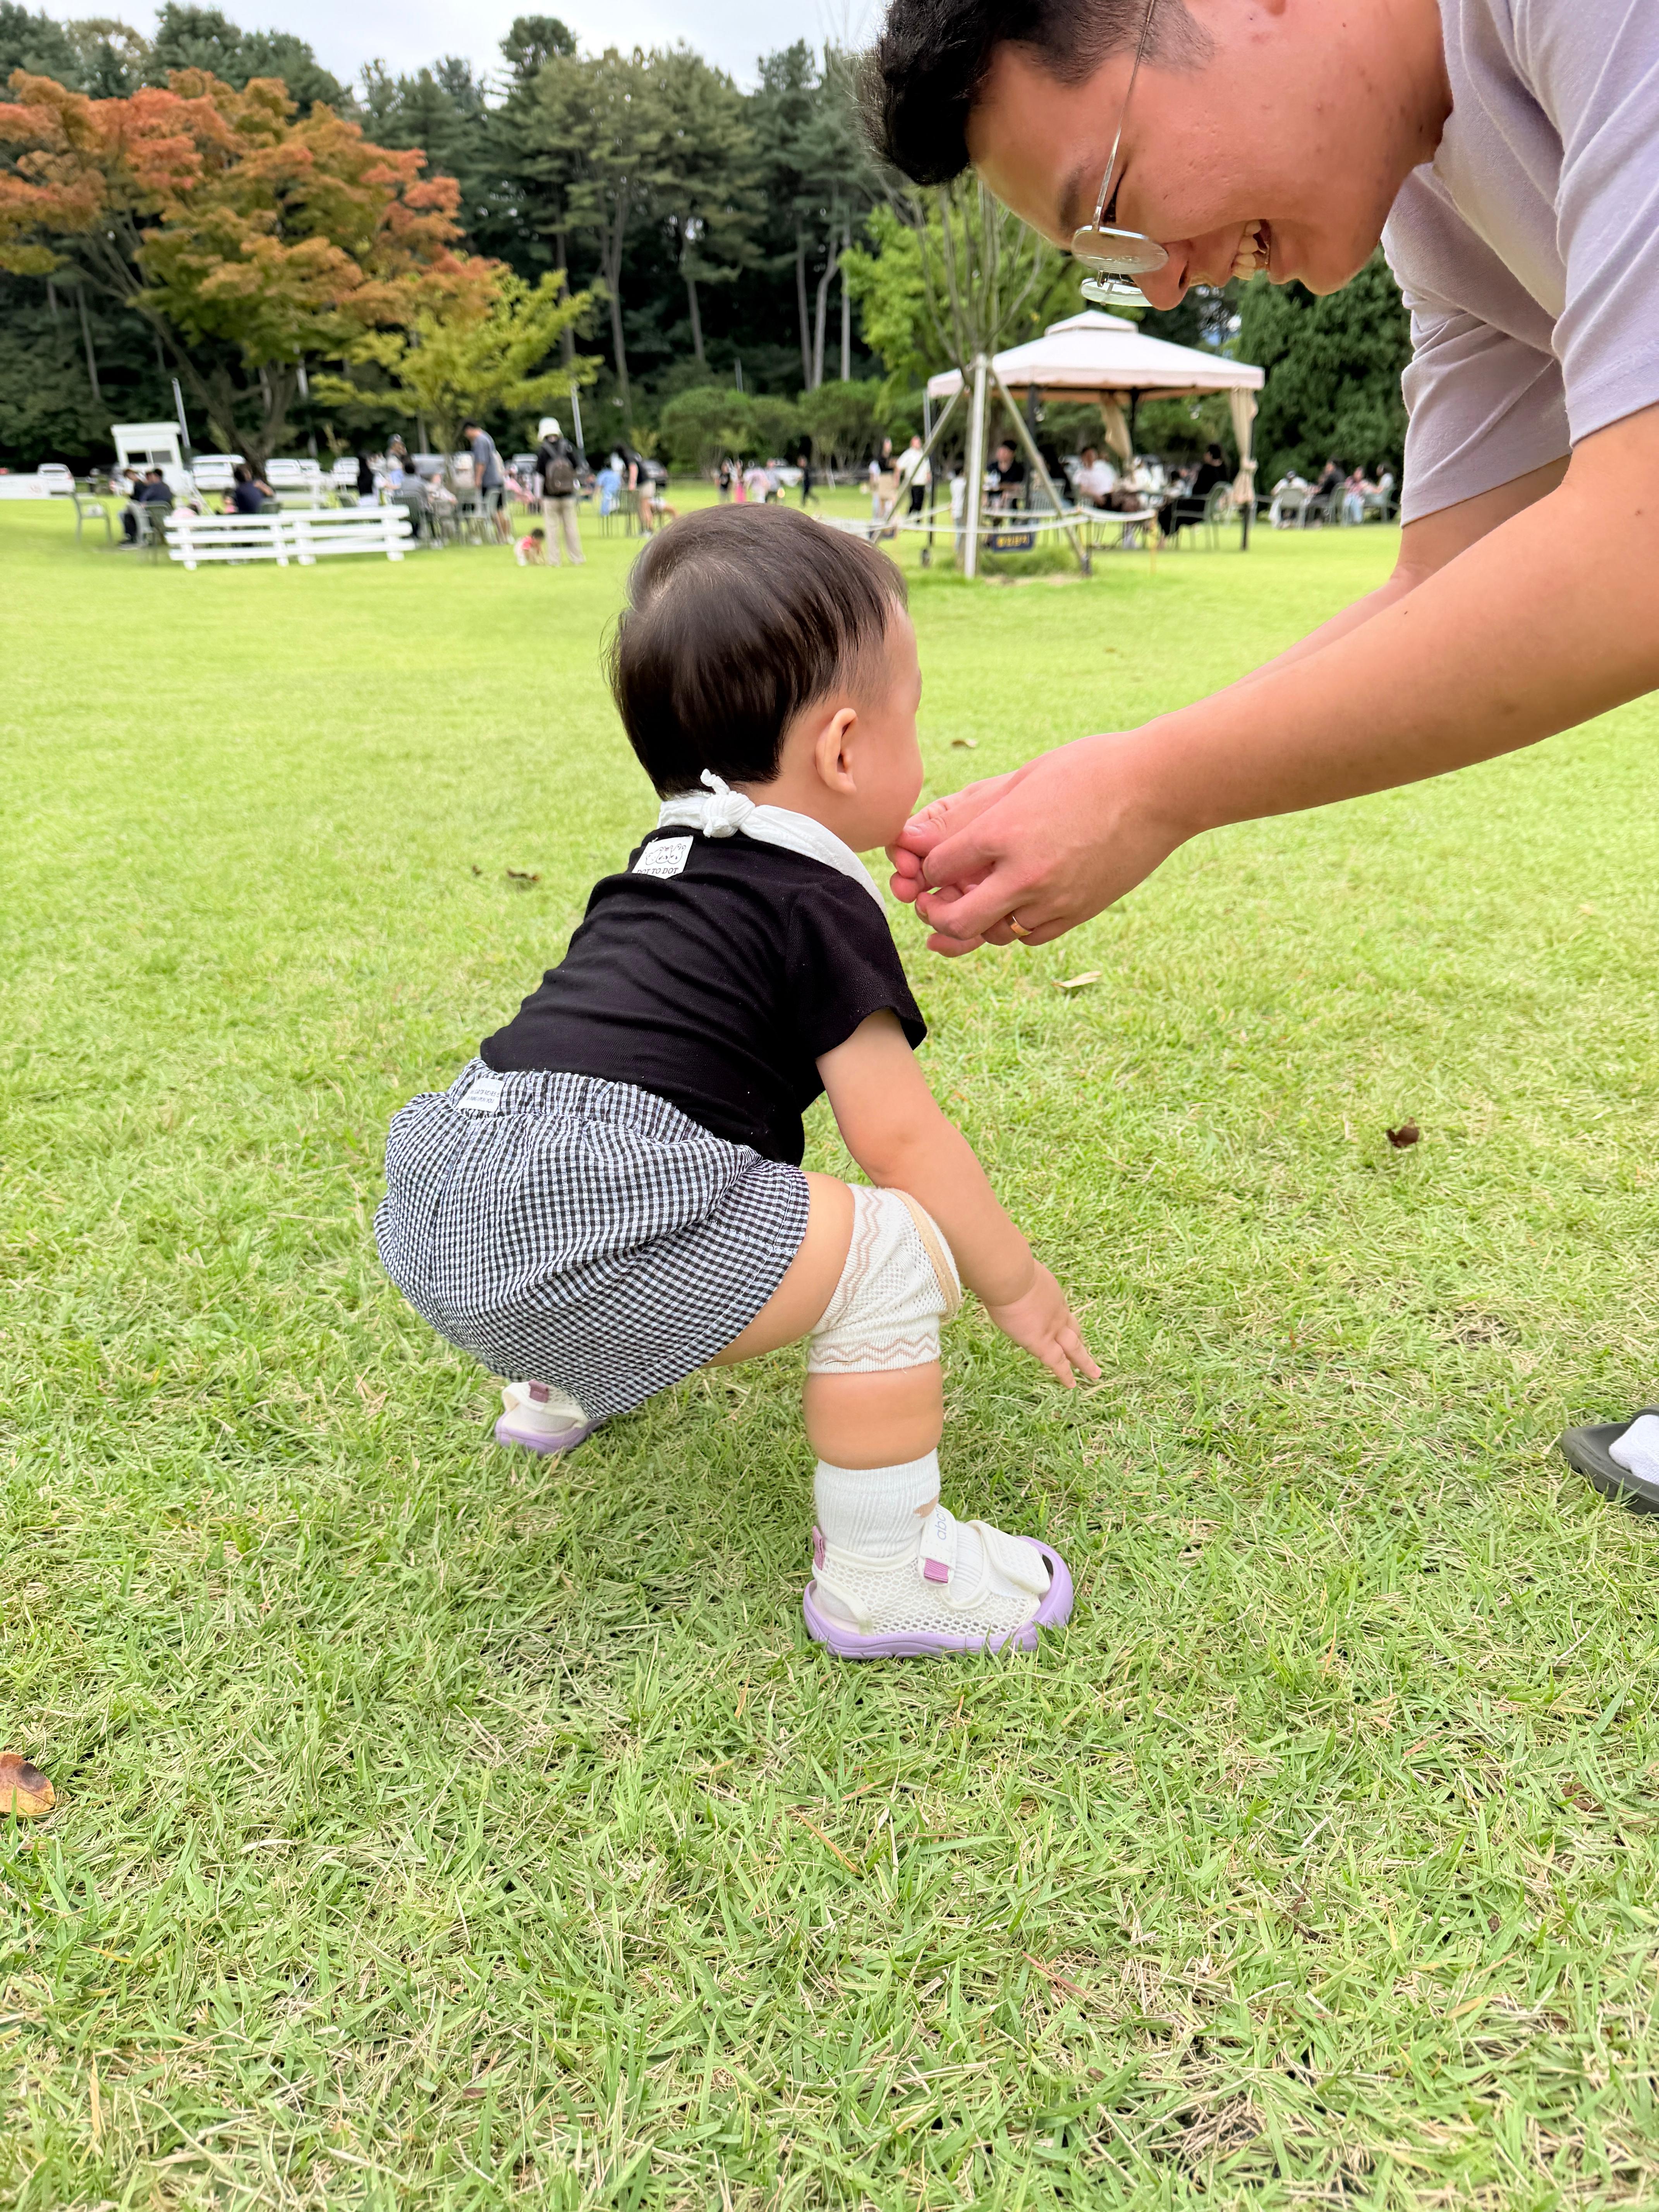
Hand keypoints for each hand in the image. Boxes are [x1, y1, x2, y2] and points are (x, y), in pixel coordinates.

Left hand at [896, 731, 1195, 953]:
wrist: (1159, 788)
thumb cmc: (1091, 769)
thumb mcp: (1025, 778)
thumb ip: (977, 812)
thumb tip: (927, 837)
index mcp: (1002, 832)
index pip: (938, 868)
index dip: (927, 867)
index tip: (931, 862)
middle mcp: (1024, 874)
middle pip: (957, 920)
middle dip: (936, 914)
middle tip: (934, 903)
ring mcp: (1054, 898)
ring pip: (994, 933)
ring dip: (979, 921)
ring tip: (980, 899)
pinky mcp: (1079, 912)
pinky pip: (1031, 936)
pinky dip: (1015, 925)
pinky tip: (1017, 903)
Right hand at [982, 1263, 1100, 1388]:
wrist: (1010, 1276)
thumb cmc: (1004, 1268)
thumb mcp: (1014, 1269)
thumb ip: (1011, 1275)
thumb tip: (995, 1271)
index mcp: (1049, 1293)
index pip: (1059, 1312)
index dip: (1064, 1322)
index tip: (1065, 1326)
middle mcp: (1056, 1311)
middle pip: (1073, 1330)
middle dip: (1080, 1341)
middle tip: (1087, 1350)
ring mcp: (1053, 1328)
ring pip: (1074, 1348)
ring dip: (1084, 1361)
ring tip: (1094, 1373)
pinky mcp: (1042, 1342)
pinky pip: (1057, 1363)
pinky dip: (1065, 1374)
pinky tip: (1071, 1384)